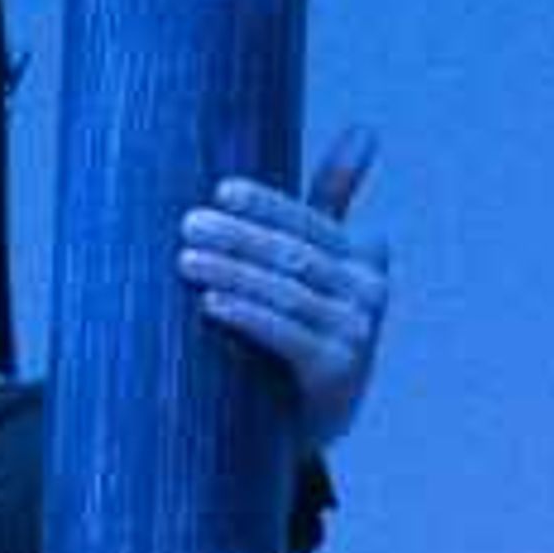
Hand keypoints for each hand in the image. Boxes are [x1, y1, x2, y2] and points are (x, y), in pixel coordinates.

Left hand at [176, 128, 391, 455]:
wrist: (296, 424)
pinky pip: (289, 336)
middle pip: (294, 255)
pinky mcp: (340, 376)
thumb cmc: (300, 327)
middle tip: (187, 224)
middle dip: (238, 237)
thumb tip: (367, 128)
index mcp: (362, 257)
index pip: (310, 220)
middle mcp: (368, 293)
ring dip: (234, 272)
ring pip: (287, 292)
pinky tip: (211, 302)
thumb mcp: (315, 263)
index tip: (220, 190)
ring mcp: (358, 336)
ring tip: (185, 259)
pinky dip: (248, 315)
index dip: (266, 205)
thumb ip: (331, 199)